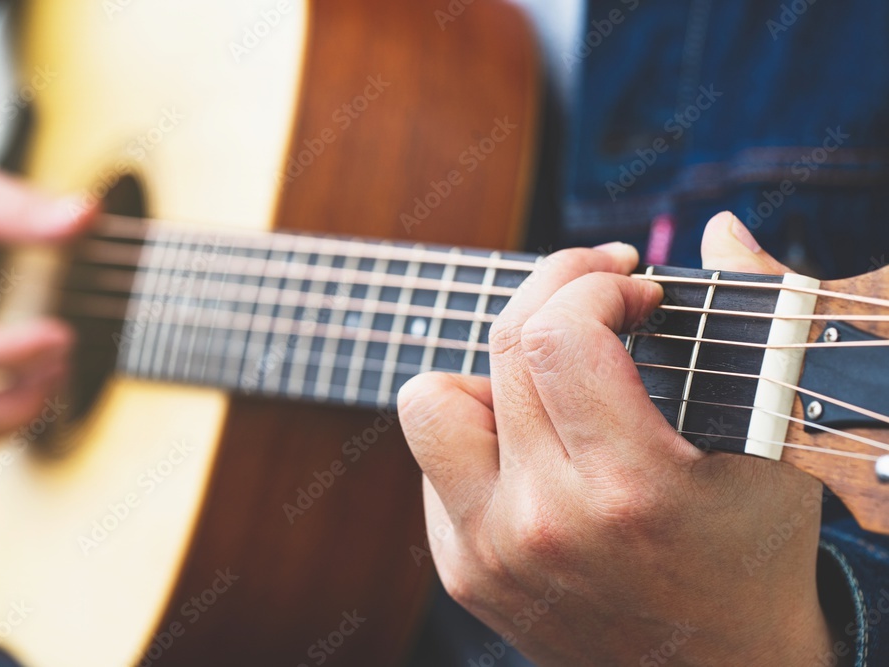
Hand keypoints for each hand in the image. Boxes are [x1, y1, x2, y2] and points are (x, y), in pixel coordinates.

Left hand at [399, 212, 834, 664]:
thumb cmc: (753, 561)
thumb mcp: (777, 449)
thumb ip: (759, 326)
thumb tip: (722, 233)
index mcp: (630, 493)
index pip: (560, 337)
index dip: (593, 284)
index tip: (635, 290)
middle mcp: (542, 525)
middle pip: (504, 349)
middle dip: (554, 292)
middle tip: (601, 298)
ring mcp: (490, 554)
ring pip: (431, 402)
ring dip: (488, 372)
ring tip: (550, 387)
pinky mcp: (461, 572)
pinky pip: (435, 460)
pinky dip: (479, 432)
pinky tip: (537, 447)